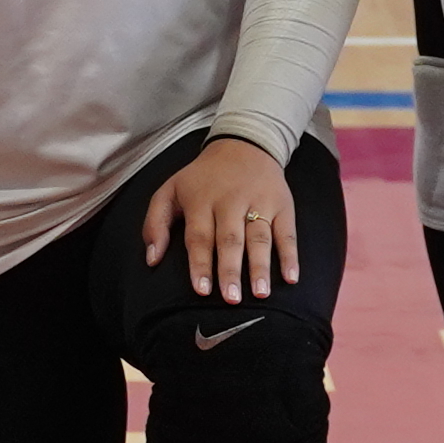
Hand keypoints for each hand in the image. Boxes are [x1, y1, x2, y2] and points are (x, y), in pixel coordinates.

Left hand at [140, 136, 298, 301]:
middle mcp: (231, 202)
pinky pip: (287, 232)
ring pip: (260, 238)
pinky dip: (291, 255)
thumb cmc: (202, 178)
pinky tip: (291, 278)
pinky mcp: (282, 204)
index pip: (200, 236)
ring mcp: (259, 202)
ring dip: (260, 266)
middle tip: (231, 299)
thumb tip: (152, 260)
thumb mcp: (170, 190)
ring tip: (260, 293)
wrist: (243, 143)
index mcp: (201, 200)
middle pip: (231, 239)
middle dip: (230, 270)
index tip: (202, 290)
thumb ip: (155, 223)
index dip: (200, 264)